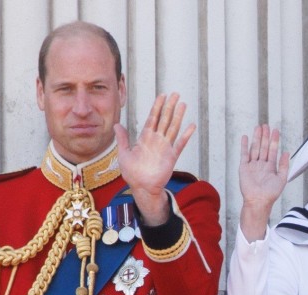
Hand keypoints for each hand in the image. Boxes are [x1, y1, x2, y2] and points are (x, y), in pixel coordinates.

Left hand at [114, 93, 195, 225]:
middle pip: (164, 119)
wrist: (141, 188)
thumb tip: (116, 125)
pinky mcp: (172, 157)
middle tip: (176, 94)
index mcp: (145, 138)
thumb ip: (122, 139)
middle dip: (170, 106)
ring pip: (173, 128)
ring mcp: (165, 148)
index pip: (153, 118)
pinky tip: (191, 126)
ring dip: (178, 116)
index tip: (162, 96)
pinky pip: (180, 144)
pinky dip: (186, 136)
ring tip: (183, 104)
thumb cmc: (132, 173)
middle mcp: (156, 140)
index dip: (157, 107)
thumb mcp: (123, 153)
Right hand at [238, 125, 289, 241]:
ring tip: (258, 127)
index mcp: (270, 167)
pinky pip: (244, 154)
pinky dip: (245, 146)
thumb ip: (284, 165)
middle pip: (263, 147)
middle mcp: (261, 165)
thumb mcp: (282, 178)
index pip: (272, 150)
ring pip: (254, 148)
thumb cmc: (271, 193)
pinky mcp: (244, 168)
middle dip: (265, 136)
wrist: (259, 200)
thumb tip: (286, 152)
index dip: (274, 140)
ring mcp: (252, 165)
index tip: (275, 130)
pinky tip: (246, 137)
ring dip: (256, 138)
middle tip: (266, 125)